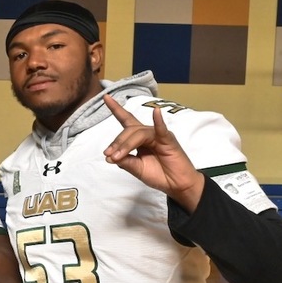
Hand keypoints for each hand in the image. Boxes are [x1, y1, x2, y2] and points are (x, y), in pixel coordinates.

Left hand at [102, 95, 204, 210]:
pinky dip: (159, 122)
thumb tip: (109, 156)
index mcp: (139, 139)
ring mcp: (159, 135)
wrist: (176, 185)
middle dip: (117, 142)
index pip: (126, 121)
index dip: (116, 109)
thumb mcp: (136, 169)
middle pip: (129, 130)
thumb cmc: (159, 174)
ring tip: (117, 156)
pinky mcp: (169, 140)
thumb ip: (124, 161)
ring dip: (126, 144)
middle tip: (109, 155)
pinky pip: (162, 130)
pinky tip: (156, 113)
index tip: (105, 97)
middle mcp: (148, 134)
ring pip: (139, 133)